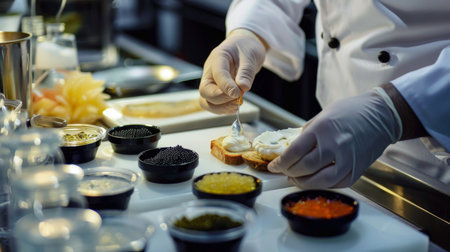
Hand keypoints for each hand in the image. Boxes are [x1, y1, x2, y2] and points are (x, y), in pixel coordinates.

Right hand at [199, 29, 266, 113]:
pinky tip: (235, 107)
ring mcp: (211, 82)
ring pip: (206, 101)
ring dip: (221, 108)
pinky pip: (213, 105)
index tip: (238, 93)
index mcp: (218, 57)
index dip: (226, 86)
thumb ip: (246, 72)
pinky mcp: (216, 91)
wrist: (245, 47)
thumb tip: (243, 87)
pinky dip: (223, 109)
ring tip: (236, 105)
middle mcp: (210, 71)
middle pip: (205, 91)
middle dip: (221, 99)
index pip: (217, 74)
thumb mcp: (250, 56)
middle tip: (237, 98)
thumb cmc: (246, 48)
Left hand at [268, 90, 401, 187]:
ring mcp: (347, 160)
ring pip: (319, 181)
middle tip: (284, 172)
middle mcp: (334, 145)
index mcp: (321, 129)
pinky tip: (315, 180)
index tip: (273, 166)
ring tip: (296, 179)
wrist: (381, 115)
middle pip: (304, 168)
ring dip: (303, 183)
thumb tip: (290, 152)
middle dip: (289, 173)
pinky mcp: (357, 170)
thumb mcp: (321, 117)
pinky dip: (322, 185)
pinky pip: (335, 184)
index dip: (280, 163)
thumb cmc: (350, 112)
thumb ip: (306, 135)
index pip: (294, 152)